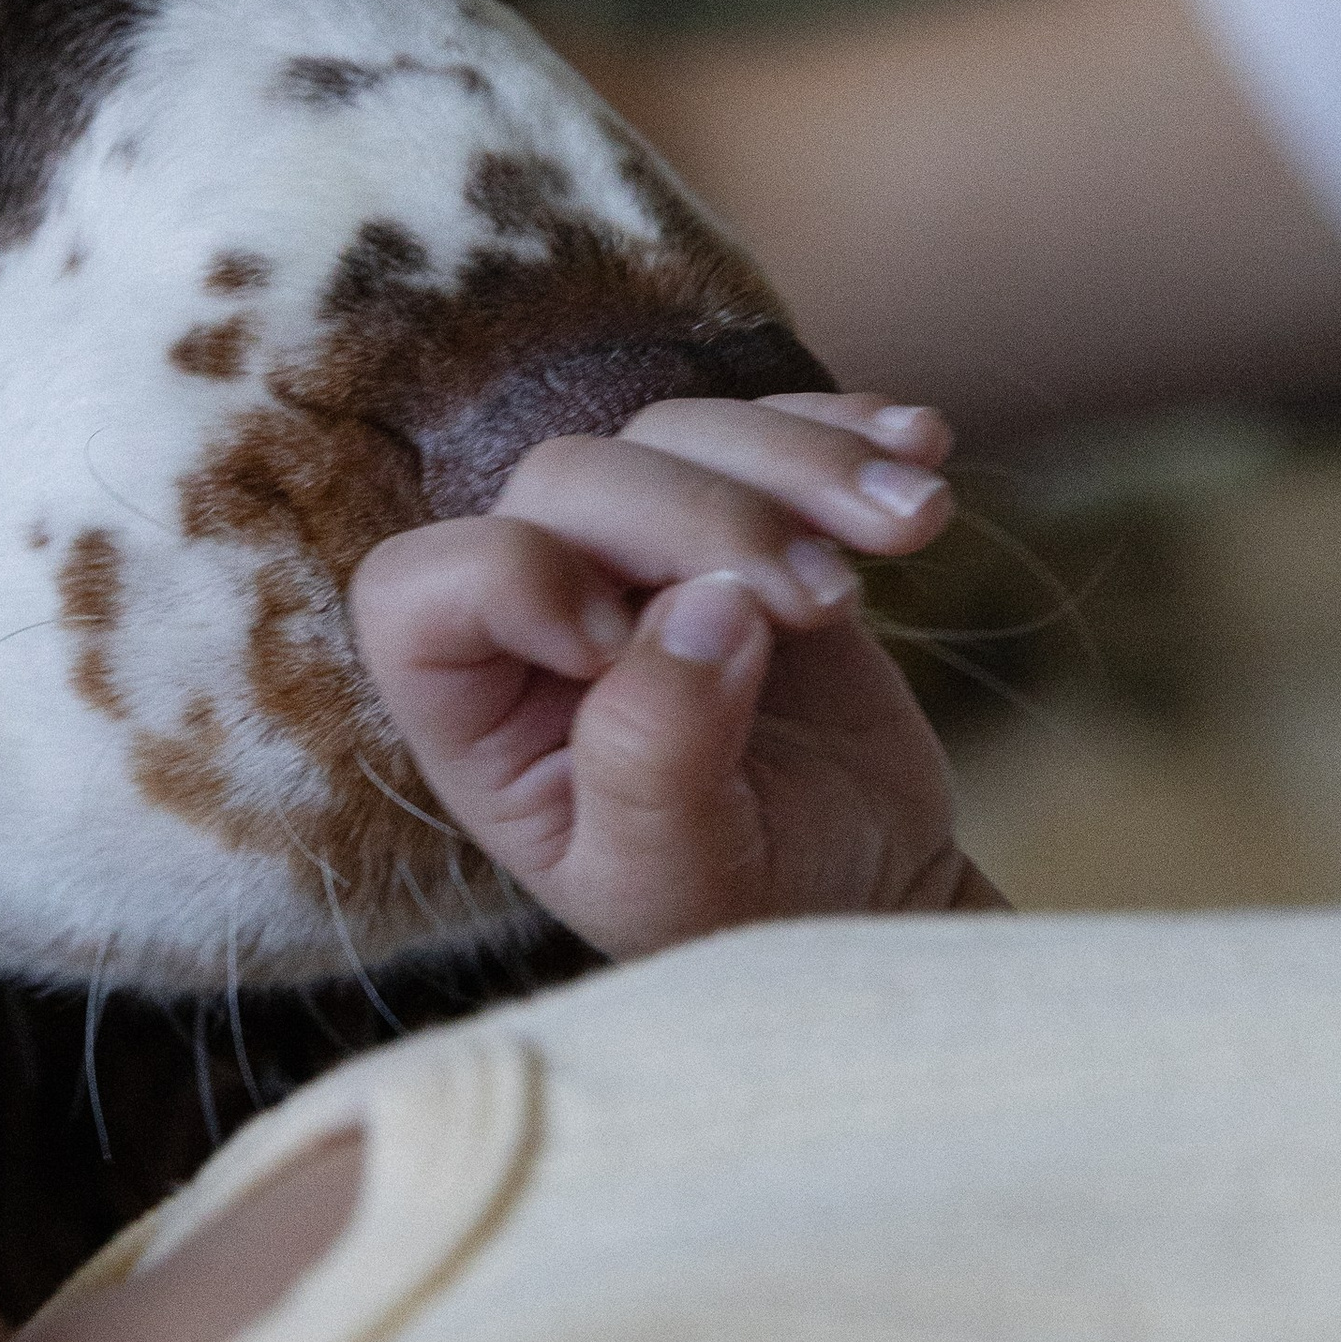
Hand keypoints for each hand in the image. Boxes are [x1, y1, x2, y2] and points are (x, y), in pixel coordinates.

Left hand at [348, 395, 997, 958]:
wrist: (865, 898)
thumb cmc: (743, 911)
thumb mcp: (678, 881)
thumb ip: (658, 757)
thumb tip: (707, 605)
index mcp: (474, 710)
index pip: (416, 588)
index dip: (513, 581)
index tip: (618, 642)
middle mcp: (536, 613)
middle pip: (567, 479)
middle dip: (703, 519)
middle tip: (824, 604)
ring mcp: (640, 555)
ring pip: (674, 433)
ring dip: (799, 462)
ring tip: (909, 526)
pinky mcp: (744, 525)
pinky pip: (769, 430)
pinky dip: (847, 433)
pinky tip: (924, 456)